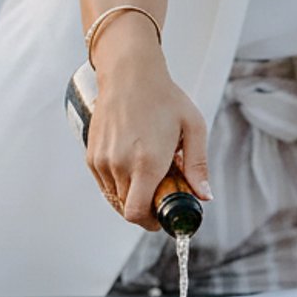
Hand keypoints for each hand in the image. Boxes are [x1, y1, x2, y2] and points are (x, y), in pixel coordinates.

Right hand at [85, 53, 211, 230]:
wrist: (129, 73)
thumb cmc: (163, 98)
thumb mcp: (193, 128)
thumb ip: (198, 166)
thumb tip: (204, 195)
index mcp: (146, 163)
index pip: (137, 214)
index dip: (150, 222)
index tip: (161, 216)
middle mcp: (120, 165)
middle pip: (128, 209)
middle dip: (146, 207)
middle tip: (161, 191)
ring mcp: (102, 161)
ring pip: (114, 197)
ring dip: (131, 195)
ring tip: (147, 173)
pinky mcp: (92, 155)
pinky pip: (104, 183)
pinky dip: (117, 184)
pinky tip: (132, 166)